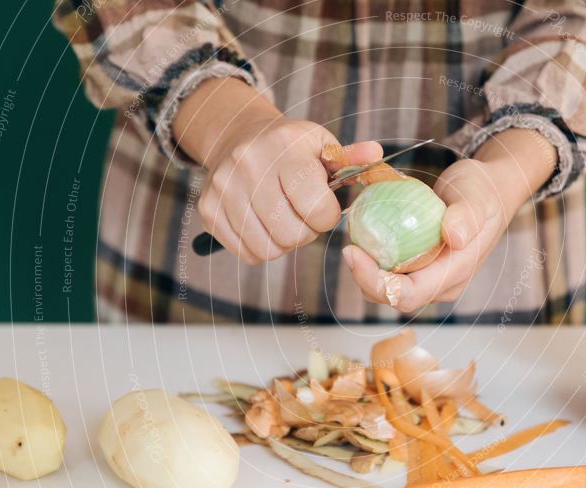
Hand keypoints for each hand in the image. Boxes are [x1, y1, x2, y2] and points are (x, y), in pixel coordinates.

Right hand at [173, 78, 381, 263]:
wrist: (238, 136)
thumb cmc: (291, 148)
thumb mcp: (321, 144)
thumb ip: (350, 158)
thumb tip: (376, 154)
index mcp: (285, 147)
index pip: (316, 207)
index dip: (327, 216)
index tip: (325, 208)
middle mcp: (249, 164)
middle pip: (291, 234)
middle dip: (306, 233)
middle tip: (304, 217)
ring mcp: (224, 188)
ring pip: (268, 248)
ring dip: (284, 243)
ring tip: (285, 220)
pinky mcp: (208, 209)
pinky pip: (246, 253)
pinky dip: (261, 248)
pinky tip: (265, 225)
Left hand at [342, 128, 556, 311]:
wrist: (490, 192)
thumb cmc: (484, 191)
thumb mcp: (477, 196)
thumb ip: (468, 216)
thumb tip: (454, 237)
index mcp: (455, 274)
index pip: (408, 295)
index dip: (376, 283)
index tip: (355, 253)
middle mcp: (442, 284)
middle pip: (393, 298)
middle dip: (365, 280)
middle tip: (349, 247)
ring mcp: (432, 280)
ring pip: (389, 291)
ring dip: (366, 274)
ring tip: (354, 243)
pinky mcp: (422, 270)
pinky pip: (392, 275)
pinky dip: (374, 263)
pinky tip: (365, 240)